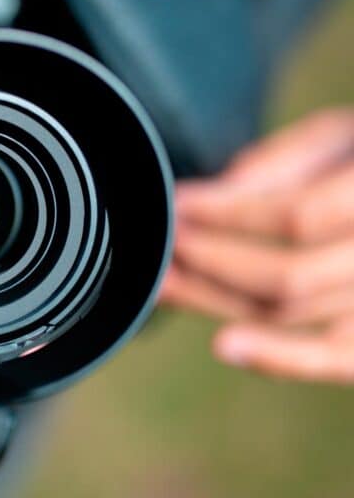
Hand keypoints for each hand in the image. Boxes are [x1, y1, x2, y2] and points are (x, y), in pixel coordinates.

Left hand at [161, 108, 353, 383]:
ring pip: (291, 313)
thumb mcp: (335, 140)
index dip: (229, 213)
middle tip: (162, 245)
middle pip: (288, 278)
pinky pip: (335, 358)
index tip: (178, 203)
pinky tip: (224, 344)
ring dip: (216, 297)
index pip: (299, 218)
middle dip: (211, 260)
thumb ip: (281, 164)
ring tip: (166, 283)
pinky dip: (279, 358)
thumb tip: (208, 198)